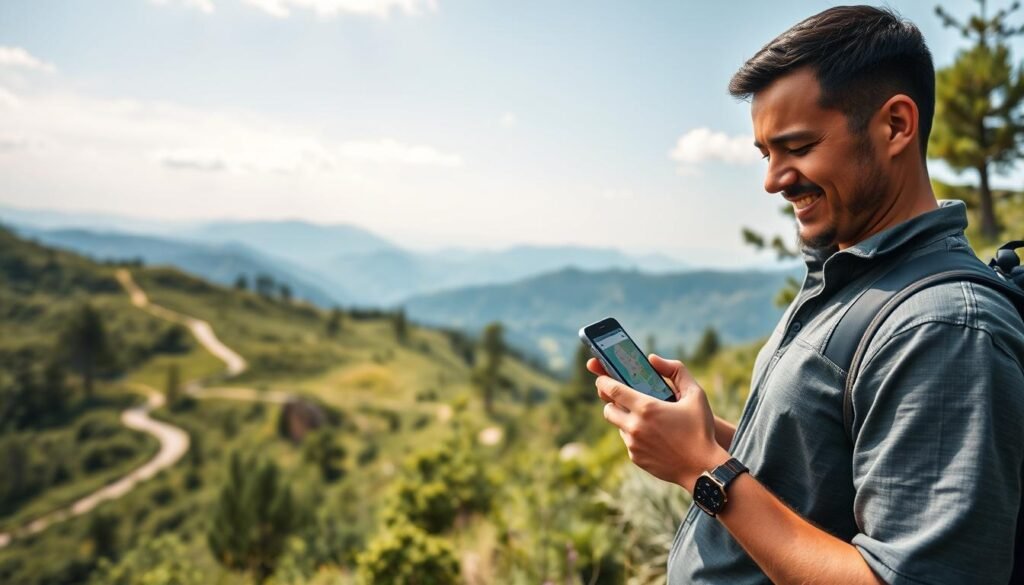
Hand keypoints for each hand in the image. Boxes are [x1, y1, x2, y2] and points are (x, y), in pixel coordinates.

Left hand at [589, 354, 728, 490]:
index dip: (603, 381)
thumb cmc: (701, 429)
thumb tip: (652, 359)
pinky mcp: (636, 459)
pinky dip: (636, 436)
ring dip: (626, 419)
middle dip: (612, 402)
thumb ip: (676, 370)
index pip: (612, 390)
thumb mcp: (695, 394)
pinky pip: (628, 442)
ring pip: (619, 426)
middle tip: (624, 398)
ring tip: (646, 418)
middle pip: (608, 409)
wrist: (704, 469)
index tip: (602, 377)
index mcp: (646, 408)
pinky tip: (654, 435)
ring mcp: (633, 445)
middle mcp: (635, 426)